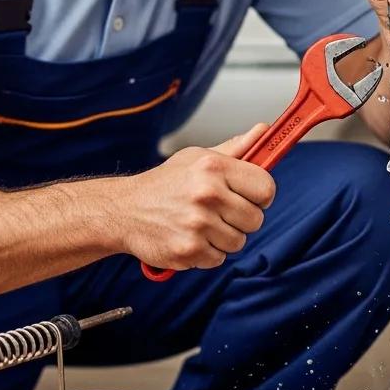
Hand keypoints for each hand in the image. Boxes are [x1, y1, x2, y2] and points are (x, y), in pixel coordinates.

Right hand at [115, 123, 275, 271]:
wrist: (124, 210)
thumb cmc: (166, 183)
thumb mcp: (197, 157)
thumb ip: (235, 149)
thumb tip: (263, 131)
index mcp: (213, 167)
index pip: (265, 187)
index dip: (261, 195)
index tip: (251, 197)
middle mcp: (207, 194)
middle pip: (256, 219)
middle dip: (241, 219)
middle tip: (219, 212)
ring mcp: (197, 224)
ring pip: (238, 242)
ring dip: (224, 238)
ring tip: (201, 224)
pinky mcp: (188, 251)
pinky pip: (218, 259)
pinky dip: (207, 253)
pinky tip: (190, 237)